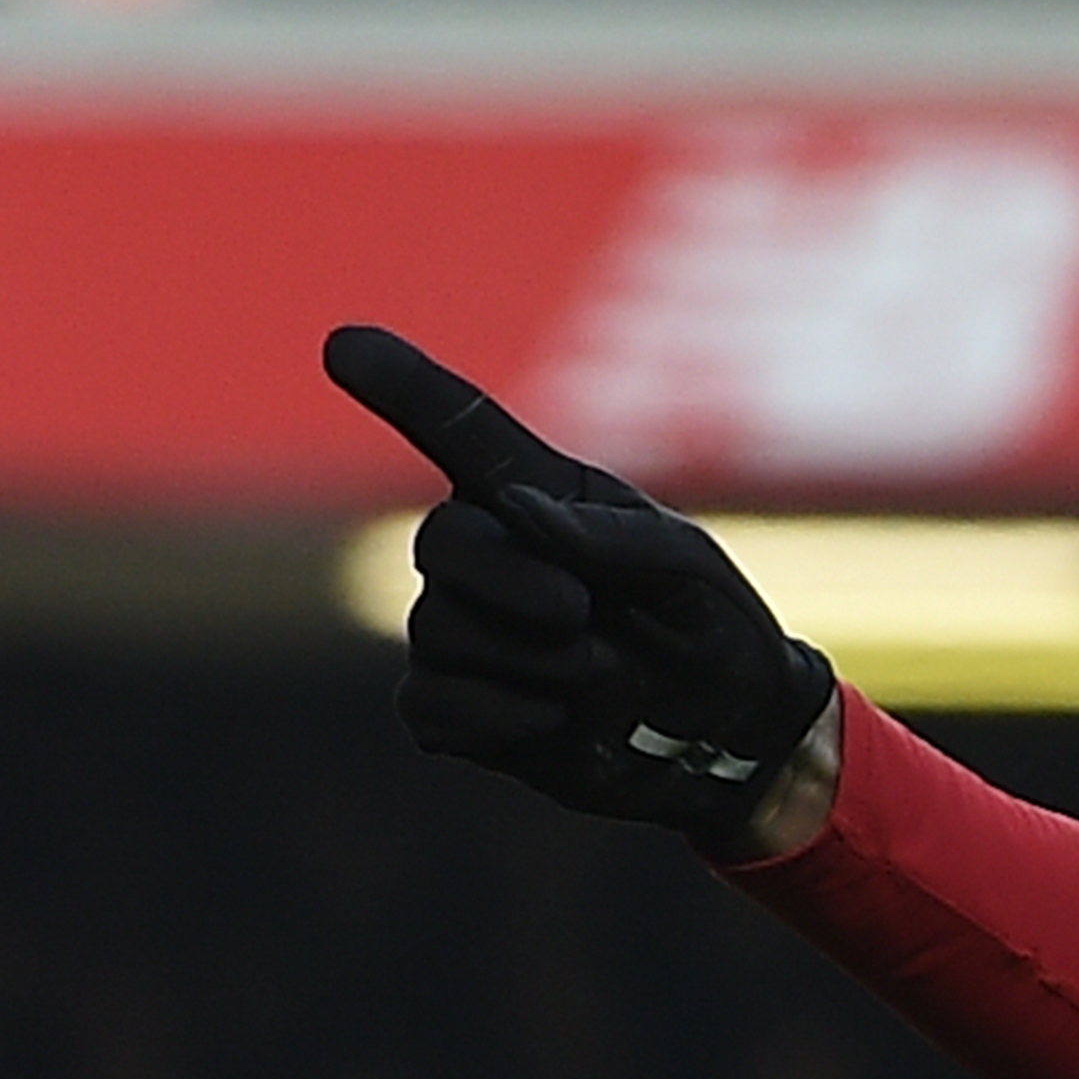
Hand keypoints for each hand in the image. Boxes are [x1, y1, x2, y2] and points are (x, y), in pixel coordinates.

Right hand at [322, 325, 833, 850]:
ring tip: (597, 670)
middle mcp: (485, 552)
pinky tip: (555, 717)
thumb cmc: (710, 627)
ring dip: (532, 658)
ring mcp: (460, 629)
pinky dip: (498, 716)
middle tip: (578, 610)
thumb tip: (518, 510)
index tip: (346, 343)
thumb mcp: (689, 569)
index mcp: (539, 493)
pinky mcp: (451, 708)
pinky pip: (429, 706)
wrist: (732, 734)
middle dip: (508, 578)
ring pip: (438, 629)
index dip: (402, 387)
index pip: (457, 430)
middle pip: (439, 540)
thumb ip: (615, 535)